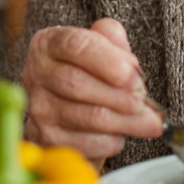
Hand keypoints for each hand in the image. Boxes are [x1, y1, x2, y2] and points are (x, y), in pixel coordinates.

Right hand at [21, 17, 162, 161]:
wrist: (65, 105)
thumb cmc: (87, 70)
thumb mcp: (100, 46)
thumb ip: (114, 41)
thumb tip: (129, 65)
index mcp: (48, 44)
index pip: (75, 45)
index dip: (107, 60)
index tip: (132, 73)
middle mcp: (36, 74)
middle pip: (77, 83)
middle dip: (119, 94)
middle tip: (143, 99)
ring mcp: (39, 109)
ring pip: (87, 116)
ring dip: (125, 120)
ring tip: (148, 120)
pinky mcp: (47, 138)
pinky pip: (87, 142)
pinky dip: (112, 140)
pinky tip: (120, 132)